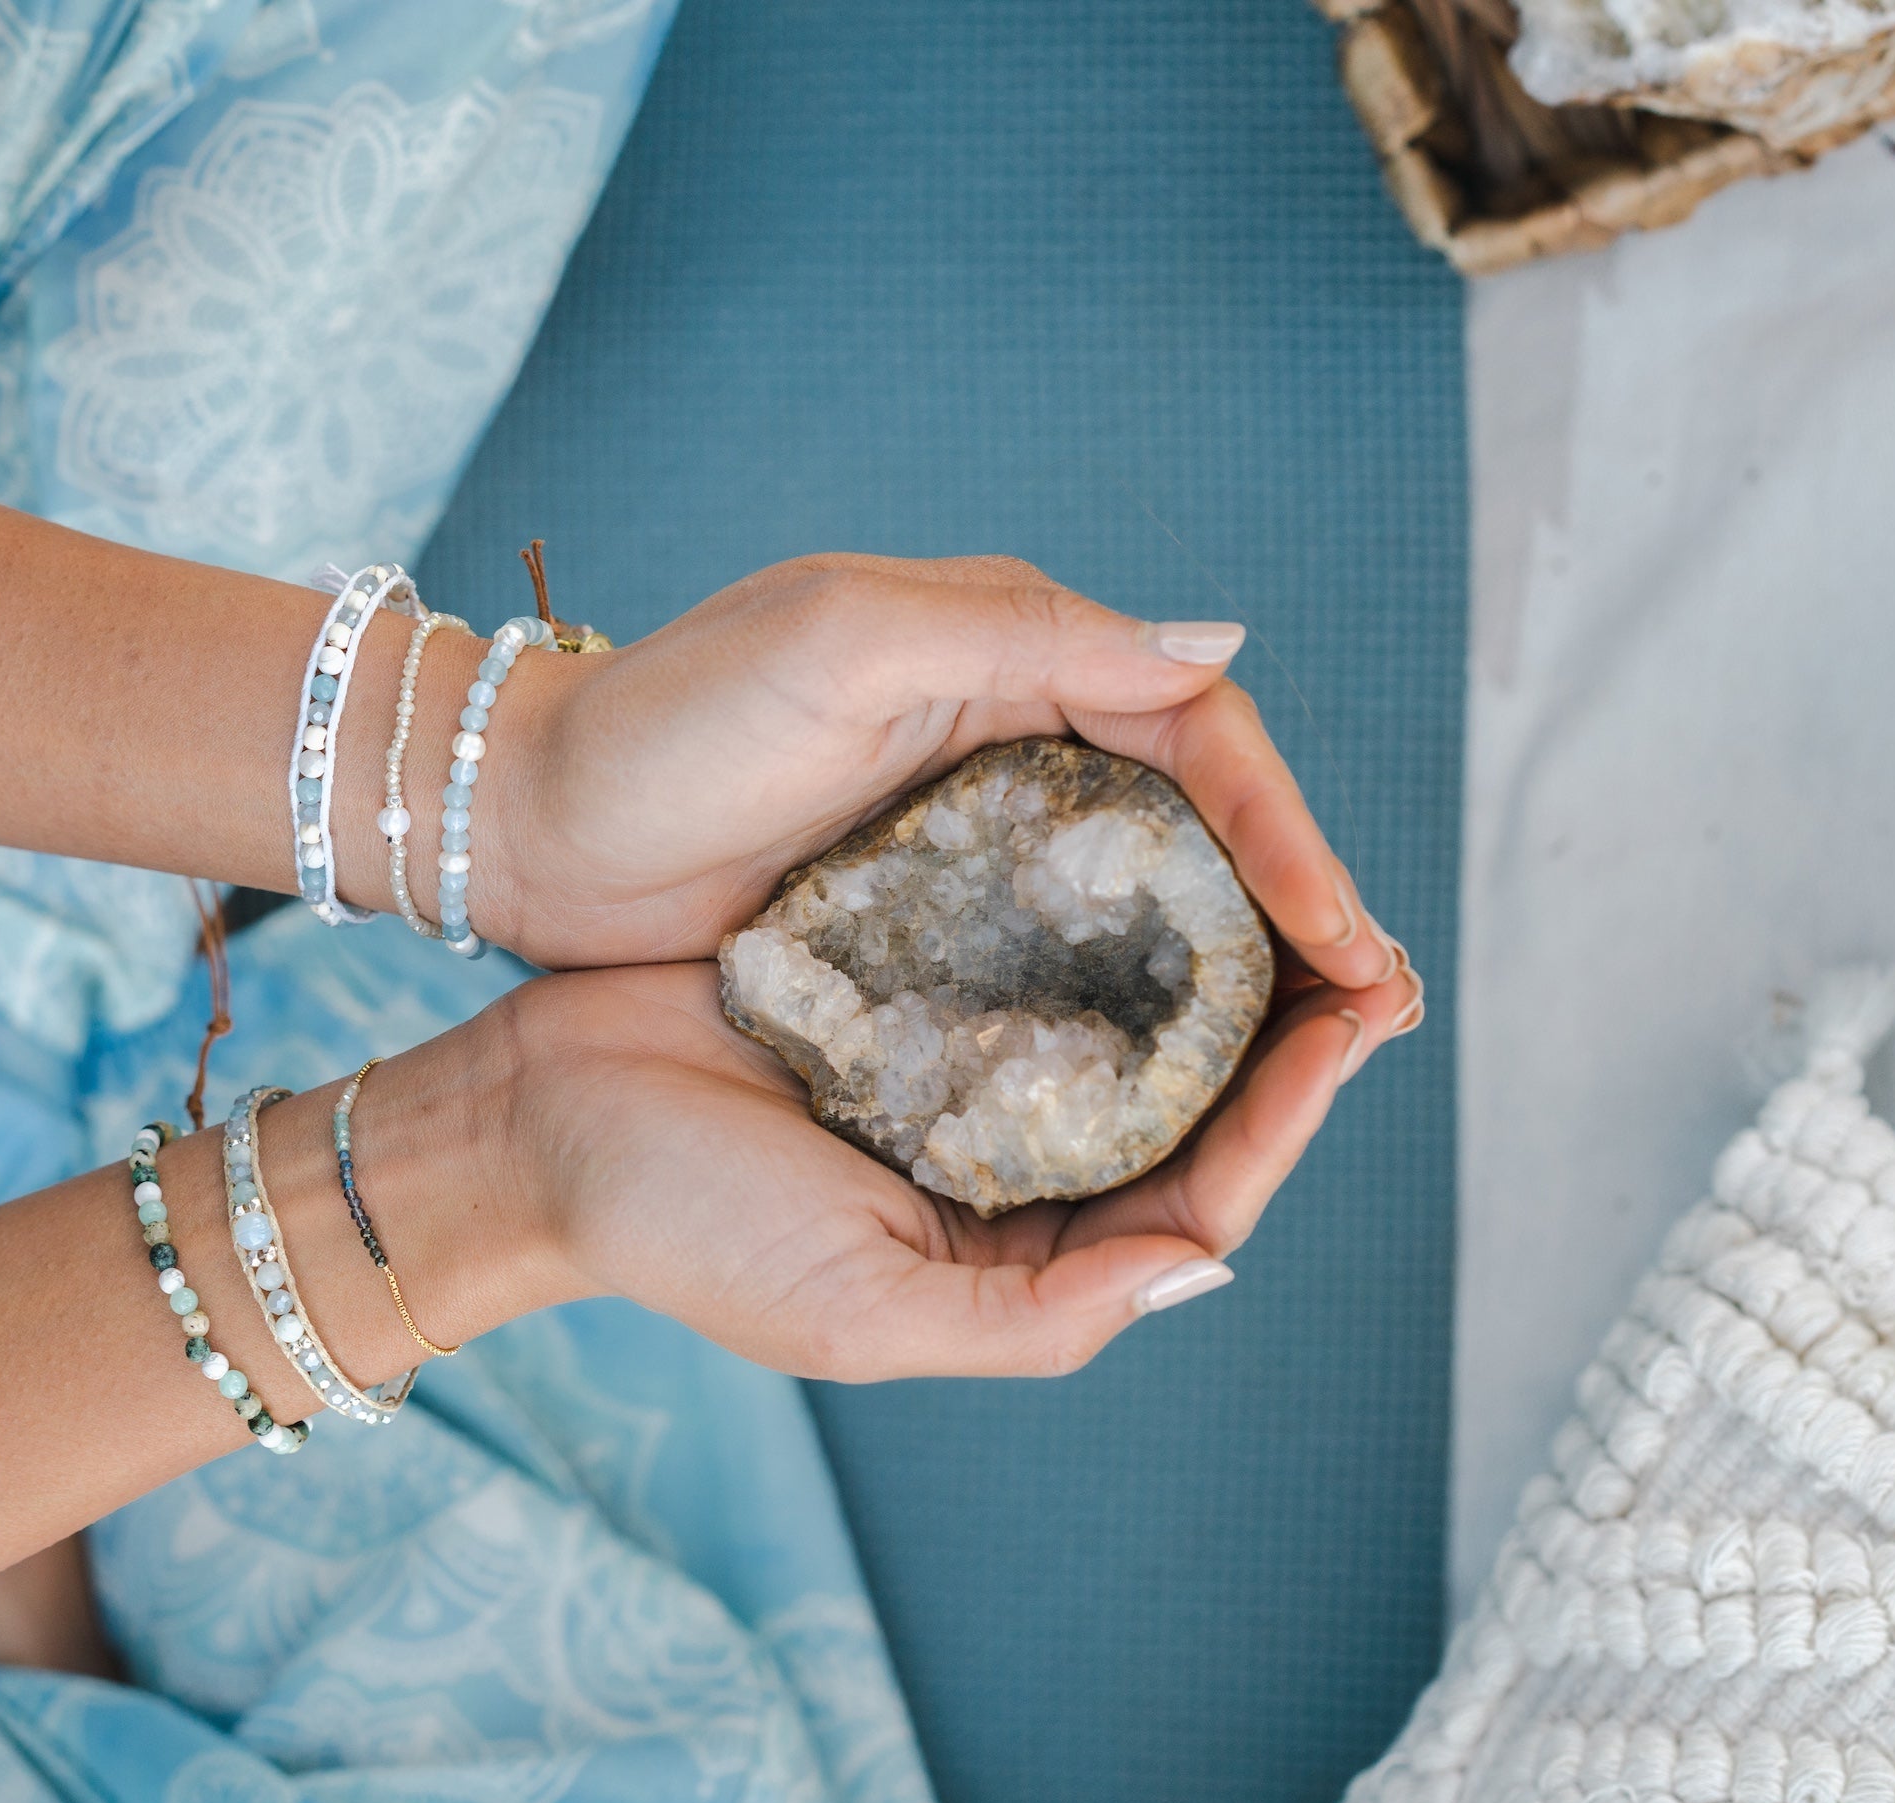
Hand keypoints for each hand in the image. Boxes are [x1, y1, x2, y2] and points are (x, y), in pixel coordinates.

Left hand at [478, 554, 1402, 993]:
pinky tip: (1172, 1076)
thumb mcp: (841, 644)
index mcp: (1009, 657)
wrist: (524, 823)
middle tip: (1369, 1018)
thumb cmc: (667, 725)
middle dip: (1292, 913)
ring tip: (1307, 1062)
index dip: (1288, 835)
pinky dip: (1130, 1009)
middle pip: (1197, 826)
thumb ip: (1027, 635)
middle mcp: (1006, 738)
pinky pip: (1060, 962)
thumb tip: (1217, 656)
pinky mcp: (917, 917)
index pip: (1199, 738)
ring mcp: (963, 836)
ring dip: (1230, 973)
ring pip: (1142, 901)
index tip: (1347, 941)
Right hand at [496, 957, 1419, 1380]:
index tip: (1360, 1017)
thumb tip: (1208, 1265)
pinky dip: (1103, 893)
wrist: (532, 1119)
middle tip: (1378, 946)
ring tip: (1301, 880)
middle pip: (1188, 1097)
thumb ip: (1042, 1314)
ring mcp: (959, 1059)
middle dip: (1288, 1026)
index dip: (1291, 1112)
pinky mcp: (908, 970)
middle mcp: (1006, 1158)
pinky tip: (1160, 832)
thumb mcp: (866, 1313)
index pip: (1197, 1191)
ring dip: (1219, 953)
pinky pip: (1034, 930)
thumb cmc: (684, 1232)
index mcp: (1015, 1247)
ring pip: (1128, 1009)